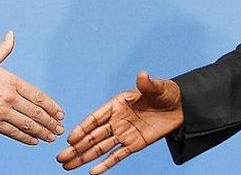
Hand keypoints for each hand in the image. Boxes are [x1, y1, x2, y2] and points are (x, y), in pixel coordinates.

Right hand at [0, 31, 64, 144]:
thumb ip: (4, 49)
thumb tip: (11, 34)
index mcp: (11, 81)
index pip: (38, 95)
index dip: (51, 106)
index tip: (60, 113)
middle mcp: (10, 97)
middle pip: (37, 112)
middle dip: (51, 121)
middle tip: (60, 128)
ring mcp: (2, 111)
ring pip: (28, 124)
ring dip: (42, 131)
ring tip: (51, 136)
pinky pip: (14, 132)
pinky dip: (26, 138)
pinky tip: (34, 141)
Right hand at [56, 71, 183, 173]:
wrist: (180, 107)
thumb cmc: (166, 93)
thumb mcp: (158, 88)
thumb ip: (147, 84)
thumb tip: (142, 75)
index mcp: (117, 104)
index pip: (96, 118)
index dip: (83, 129)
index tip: (70, 139)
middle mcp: (116, 120)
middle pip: (93, 136)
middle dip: (76, 147)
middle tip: (60, 158)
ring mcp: (124, 134)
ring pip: (100, 148)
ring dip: (84, 157)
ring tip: (66, 166)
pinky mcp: (134, 144)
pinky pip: (117, 156)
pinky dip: (105, 165)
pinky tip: (92, 173)